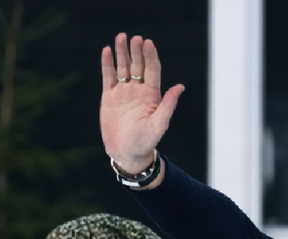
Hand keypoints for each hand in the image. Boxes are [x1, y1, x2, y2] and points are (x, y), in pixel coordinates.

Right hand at [100, 34, 184, 172]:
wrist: (126, 152)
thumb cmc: (145, 141)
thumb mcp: (159, 125)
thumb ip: (168, 105)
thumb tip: (180, 87)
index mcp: (152, 94)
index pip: (152, 69)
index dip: (150, 56)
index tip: (148, 43)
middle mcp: (138, 89)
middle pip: (138, 65)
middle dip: (136, 51)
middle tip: (135, 38)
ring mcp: (124, 92)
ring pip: (123, 67)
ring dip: (122, 52)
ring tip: (120, 37)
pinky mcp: (110, 96)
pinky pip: (109, 76)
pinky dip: (108, 64)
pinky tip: (107, 51)